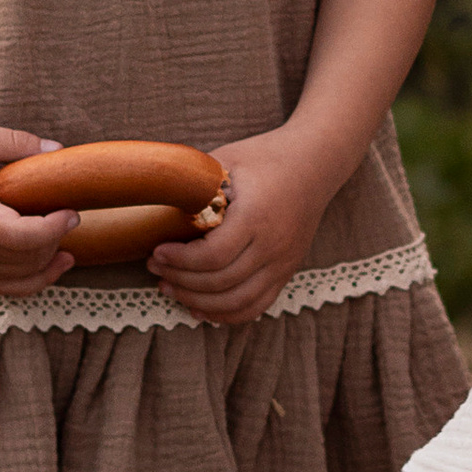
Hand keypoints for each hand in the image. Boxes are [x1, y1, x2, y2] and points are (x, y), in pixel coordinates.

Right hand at [0, 123, 74, 293]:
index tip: (71, 211)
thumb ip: (14, 142)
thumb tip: (58, 151)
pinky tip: (52, 264)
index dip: (53, 228)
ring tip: (66, 243)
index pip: (19, 236)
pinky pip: (4, 289)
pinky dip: (32, 282)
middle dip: (54, 240)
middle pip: (24, 259)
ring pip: (18, 280)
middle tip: (66, 215)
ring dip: (47, 263)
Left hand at [146, 130, 335, 329]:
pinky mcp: (287, 271)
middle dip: (181, 281)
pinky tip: (200, 308)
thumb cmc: (266, 157)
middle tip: (155, 270)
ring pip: (237, 302)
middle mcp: (274, 245)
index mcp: (257, 216)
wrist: (316, 162)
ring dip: (198, 303)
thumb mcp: (227, 160)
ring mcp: (284, 262)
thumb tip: (157, 201)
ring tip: (170, 289)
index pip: (213, 256)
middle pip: (221, 282)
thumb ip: (196, 185)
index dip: (179, 261)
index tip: (156, 252)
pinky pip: (256, 306)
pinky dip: (226, 315)